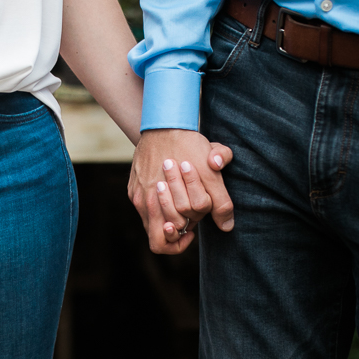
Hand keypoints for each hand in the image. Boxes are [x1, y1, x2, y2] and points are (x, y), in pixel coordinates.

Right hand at [129, 129, 233, 254]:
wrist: (164, 125)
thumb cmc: (190, 146)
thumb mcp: (212, 170)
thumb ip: (221, 201)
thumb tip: (227, 227)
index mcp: (167, 199)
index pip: (176, 231)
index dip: (189, 233)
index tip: (196, 222)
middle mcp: (148, 201)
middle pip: (162, 233)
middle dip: (179, 226)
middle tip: (189, 212)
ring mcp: (138, 196)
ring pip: (150, 226)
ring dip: (167, 220)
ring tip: (180, 206)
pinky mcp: (132, 190)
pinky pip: (143, 212)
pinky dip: (157, 210)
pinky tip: (170, 196)